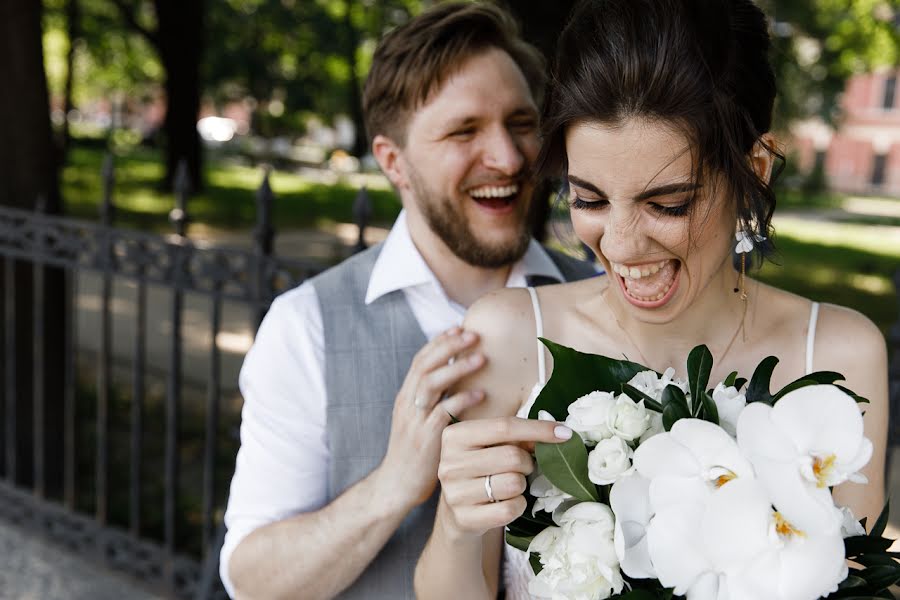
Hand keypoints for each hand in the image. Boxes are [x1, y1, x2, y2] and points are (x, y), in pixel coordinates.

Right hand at [377, 327, 486, 509]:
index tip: (459, 327)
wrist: (397, 485)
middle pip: (425, 365)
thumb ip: (434, 399)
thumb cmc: (416, 452)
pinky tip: (480, 393)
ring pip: (431, 384)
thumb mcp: (419, 419)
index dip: (439, 342)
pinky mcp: (424, 438)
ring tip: (480, 358)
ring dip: (457, 368)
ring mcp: (414, 420)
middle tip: (473, 333)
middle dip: (449, 346)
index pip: (420, 360)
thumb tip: (459, 379)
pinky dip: (461, 400)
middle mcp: (407, 403)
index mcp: (406, 396)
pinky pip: (442, 413)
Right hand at [437, 417, 572, 538]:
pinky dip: (517, 505)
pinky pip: (510, 509)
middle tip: (523, 467)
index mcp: (455, 436)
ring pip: (513, 484)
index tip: (565, 433)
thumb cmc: (481, 470)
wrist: (457, 512)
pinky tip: (506, 503)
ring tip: (509, 485)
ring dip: (521, 485)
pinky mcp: (465, 518)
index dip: (538, 429)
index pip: (504, 427)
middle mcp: (449, 463)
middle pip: (512, 456)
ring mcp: (454, 493)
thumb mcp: (491, 446)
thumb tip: (557, 434)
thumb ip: (517, 436)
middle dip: (528, 463)